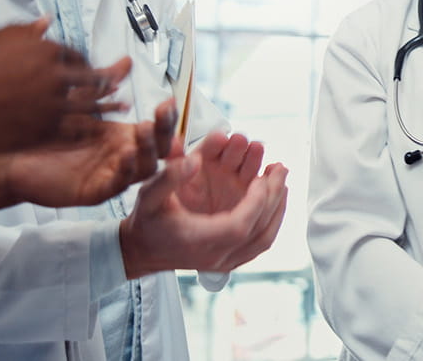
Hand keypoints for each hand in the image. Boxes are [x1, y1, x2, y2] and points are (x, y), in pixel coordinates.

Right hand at [0, 18, 129, 152]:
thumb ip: (24, 31)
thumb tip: (46, 21)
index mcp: (45, 50)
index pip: (77, 54)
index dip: (83, 61)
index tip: (85, 67)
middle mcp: (56, 76)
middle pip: (92, 77)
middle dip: (106, 80)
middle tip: (118, 83)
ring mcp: (53, 105)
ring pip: (91, 105)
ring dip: (109, 105)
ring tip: (123, 107)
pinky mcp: (47, 131)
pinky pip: (78, 130)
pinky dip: (92, 129)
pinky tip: (100, 132)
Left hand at [5, 98, 178, 207]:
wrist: (14, 158)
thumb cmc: (48, 135)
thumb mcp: (80, 105)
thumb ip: (106, 84)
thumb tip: (128, 60)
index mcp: (124, 138)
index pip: (157, 130)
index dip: (166, 118)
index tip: (168, 101)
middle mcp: (123, 158)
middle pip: (158, 150)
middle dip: (164, 131)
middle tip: (161, 113)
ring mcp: (111, 176)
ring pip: (144, 169)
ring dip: (148, 149)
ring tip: (144, 128)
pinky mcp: (94, 191)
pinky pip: (117, 185)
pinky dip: (124, 170)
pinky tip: (125, 153)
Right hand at [119, 140, 288, 278]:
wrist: (140, 250)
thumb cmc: (146, 221)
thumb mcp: (148, 194)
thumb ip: (169, 176)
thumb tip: (195, 160)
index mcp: (197, 241)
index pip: (239, 226)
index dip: (256, 201)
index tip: (262, 177)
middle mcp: (214, 256)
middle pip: (258, 231)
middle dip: (273, 197)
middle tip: (280, 168)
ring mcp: (224, 262)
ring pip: (264, 240)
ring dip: (278, 208)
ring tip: (282, 180)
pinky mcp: (229, 262)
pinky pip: (260, 244)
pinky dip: (273, 220)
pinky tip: (276, 199)